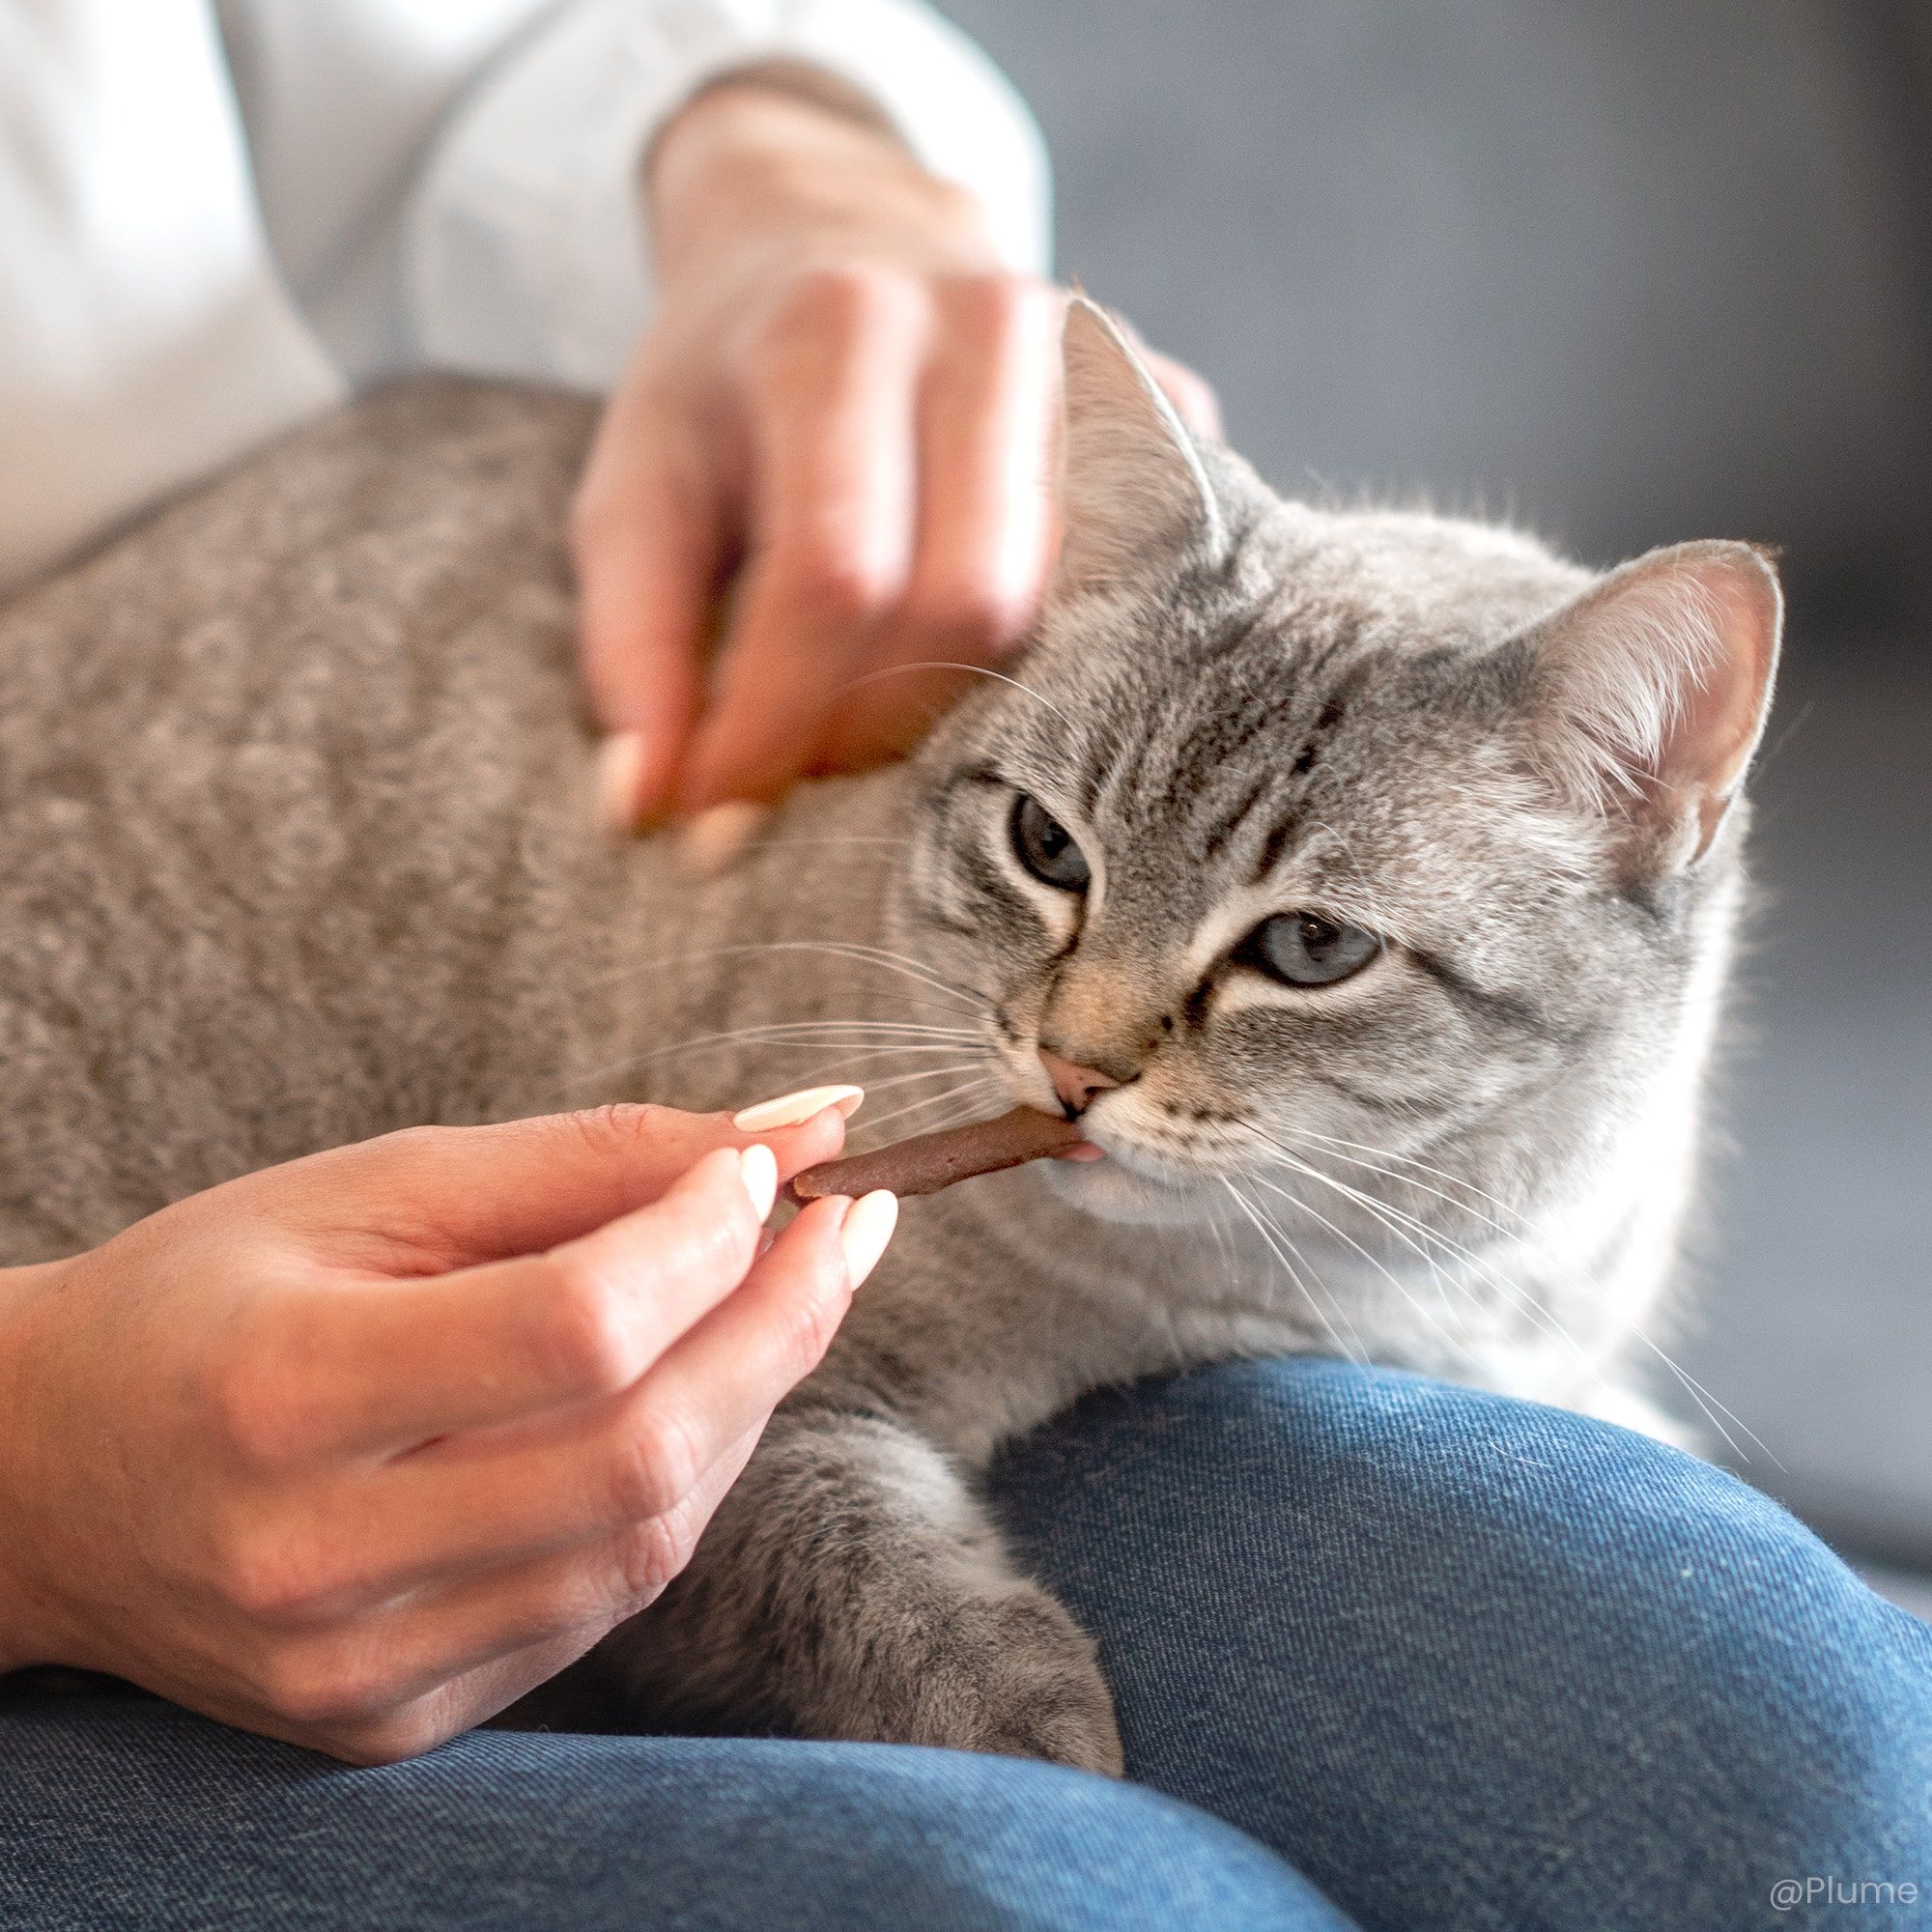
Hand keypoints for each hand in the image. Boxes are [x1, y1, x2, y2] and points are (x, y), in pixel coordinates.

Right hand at [0, 1096, 892, 1762]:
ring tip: (773, 1298)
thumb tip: (804, 1124)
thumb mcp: (377, 1188)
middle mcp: (315, 1560)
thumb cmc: (211, 1296)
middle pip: (642, 1453)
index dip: (707, 1238)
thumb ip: (592, 1159)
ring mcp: (357, 1666)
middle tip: (845, 1225)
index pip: (575, 1326)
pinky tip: (684, 1398)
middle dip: (783, 1324)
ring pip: (649, 1540)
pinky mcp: (393, 1720)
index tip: (767, 1168)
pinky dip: (676, 1488)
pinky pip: (601, 1604)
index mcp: (284, 1394)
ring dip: (748, 1405)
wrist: (42, 1479)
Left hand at [575, 82, 1218, 828]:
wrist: (845, 235)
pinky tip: (998, 668)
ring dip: (977, 708)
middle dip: (881, 726)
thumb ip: (632, 645)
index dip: (778, 722)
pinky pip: (1147, 578)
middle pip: (970, 600)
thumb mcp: (636, 489)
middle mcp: (992, 327)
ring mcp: (1102, 365)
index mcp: (840, 326)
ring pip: (1073, 609)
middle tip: (814, 767)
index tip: (722, 820)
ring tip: (890, 724)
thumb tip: (653, 808)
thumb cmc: (726, 389)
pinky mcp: (1170, 409)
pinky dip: (1070, 657)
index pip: (835, 573)